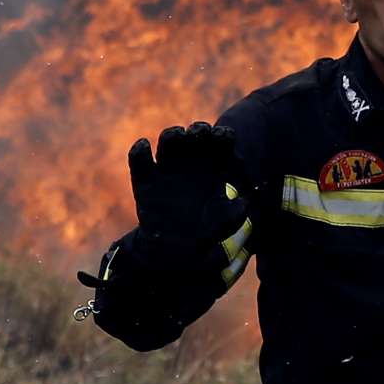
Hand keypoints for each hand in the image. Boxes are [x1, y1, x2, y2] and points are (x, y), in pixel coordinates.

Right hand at [128, 122, 247, 266]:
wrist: (170, 255)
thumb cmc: (201, 240)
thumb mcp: (222, 230)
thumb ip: (234, 216)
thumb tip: (244, 203)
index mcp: (214, 171)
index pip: (222, 142)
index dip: (223, 135)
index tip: (223, 137)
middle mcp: (192, 165)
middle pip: (196, 134)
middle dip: (198, 129)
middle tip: (200, 134)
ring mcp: (168, 170)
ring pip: (169, 139)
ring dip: (173, 133)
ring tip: (178, 136)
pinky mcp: (145, 181)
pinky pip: (139, 158)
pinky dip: (139, 150)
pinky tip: (144, 147)